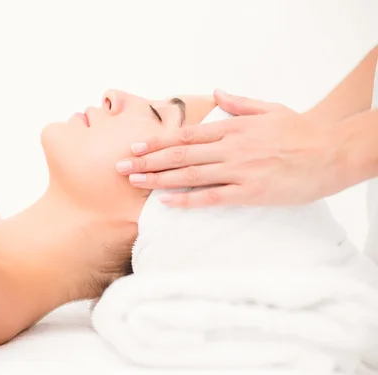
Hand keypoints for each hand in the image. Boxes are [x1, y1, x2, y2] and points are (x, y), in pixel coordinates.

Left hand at [116, 90, 347, 207]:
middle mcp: (230, 148)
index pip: (185, 137)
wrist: (333, 150)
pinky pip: (213, 197)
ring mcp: (239, 170)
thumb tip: (216, 93)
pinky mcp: (250, 191)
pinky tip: (167, 201)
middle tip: (121, 167)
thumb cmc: (301, 131)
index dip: (156, 142)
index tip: (134, 146)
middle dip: (147, 161)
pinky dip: (188, 199)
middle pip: (180, 156)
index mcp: (232, 129)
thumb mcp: (268, 109)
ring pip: (190, 175)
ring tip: (134, 181)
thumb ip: (238, 103)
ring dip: (158, 179)